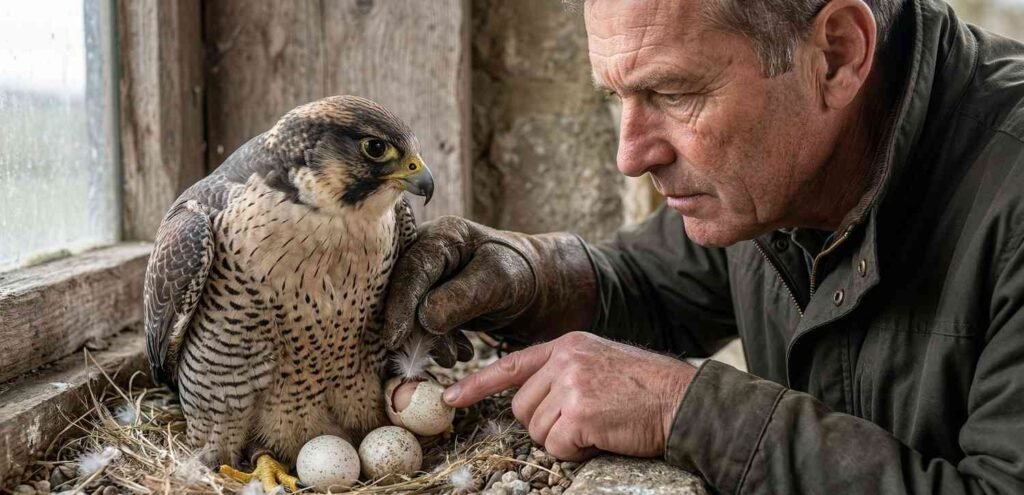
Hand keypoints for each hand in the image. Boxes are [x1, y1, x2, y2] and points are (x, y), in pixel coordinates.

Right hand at [383, 216, 597, 365]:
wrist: (533, 286)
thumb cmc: (519, 274)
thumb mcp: (497, 281)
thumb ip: (461, 297)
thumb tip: (424, 318)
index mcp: (442, 236)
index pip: (412, 269)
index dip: (400, 305)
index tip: (396, 338)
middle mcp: (426, 252)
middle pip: (402, 292)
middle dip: (417, 330)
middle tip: (443, 356)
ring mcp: (426, 276)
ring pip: (410, 313)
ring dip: (430, 341)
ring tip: (458, 355)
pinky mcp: (429, 298)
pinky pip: (420, 324)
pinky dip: (437, 342)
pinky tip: (459, 351)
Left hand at [443, 332, 696, 459]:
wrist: (683, 401)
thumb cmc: (645, 390)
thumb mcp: (600, 362)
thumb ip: (563, 372)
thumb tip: (529, 400)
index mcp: (566, 345)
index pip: (510, 364)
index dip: (477, 384)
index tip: (451, 398)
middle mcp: (564, 360)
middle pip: (521, 408)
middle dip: (546, 425)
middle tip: (584, 422)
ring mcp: (570, 385)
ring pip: (536, 431)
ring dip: (563, 440)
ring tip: (598, 426)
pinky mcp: (579, 413)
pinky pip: (556, 447)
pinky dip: (576, 452)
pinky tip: (602, 437)